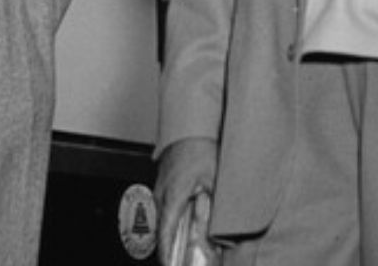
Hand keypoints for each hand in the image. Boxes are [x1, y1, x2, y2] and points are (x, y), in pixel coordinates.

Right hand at [155, 137, 218, 265]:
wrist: (191, 126)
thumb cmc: (201, 148)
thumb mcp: (215, 180)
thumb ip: (214, 206)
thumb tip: (216, 229)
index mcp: (173, 195)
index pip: (165, 232)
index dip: (166, 253)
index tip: (170, 265)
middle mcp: (162, 194)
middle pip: (162, 229)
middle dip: (171, 247)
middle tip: (183, 260)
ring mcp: (161, 188)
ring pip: (163, 218)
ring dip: (172, 232)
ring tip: (185, 245)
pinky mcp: (164, 184)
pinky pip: (165, 207)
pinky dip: (173, 219)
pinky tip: (186, 221)